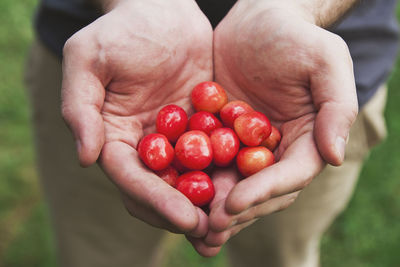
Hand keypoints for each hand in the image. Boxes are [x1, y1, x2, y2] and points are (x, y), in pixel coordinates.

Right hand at [61, 0, 212, 235]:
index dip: (155, 199)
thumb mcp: (89, 58)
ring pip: (190, 179)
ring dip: (208, 204)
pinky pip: (216, 154)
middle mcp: (144, 145)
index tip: (184, 218)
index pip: (130, 177)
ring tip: (233, 223)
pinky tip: (252, 188)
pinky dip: (230, 173)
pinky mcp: (202, 126)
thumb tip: (86, 158)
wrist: (162, 8)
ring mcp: (175, 139)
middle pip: (160, 189)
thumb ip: (79, 106)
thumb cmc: (122, 29)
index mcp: (113, 136)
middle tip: (212, 231)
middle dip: (183, 212)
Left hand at [188, 0, 357, 254]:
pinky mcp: (218, 137)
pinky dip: (191, 181)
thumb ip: (336, 107)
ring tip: (189, 228)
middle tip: (207, 229)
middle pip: (259, 191)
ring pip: (230, 184)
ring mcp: (245, 147)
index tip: (234, 204)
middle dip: (234, 212)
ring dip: (210, 209)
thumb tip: (335, 156)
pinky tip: (171, 195)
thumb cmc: (294, 35)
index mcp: (305, 140)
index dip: (264, 192)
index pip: (289, 176)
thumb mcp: (324, 61)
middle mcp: (275, 151)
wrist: (257, 19)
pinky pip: (205, 162)